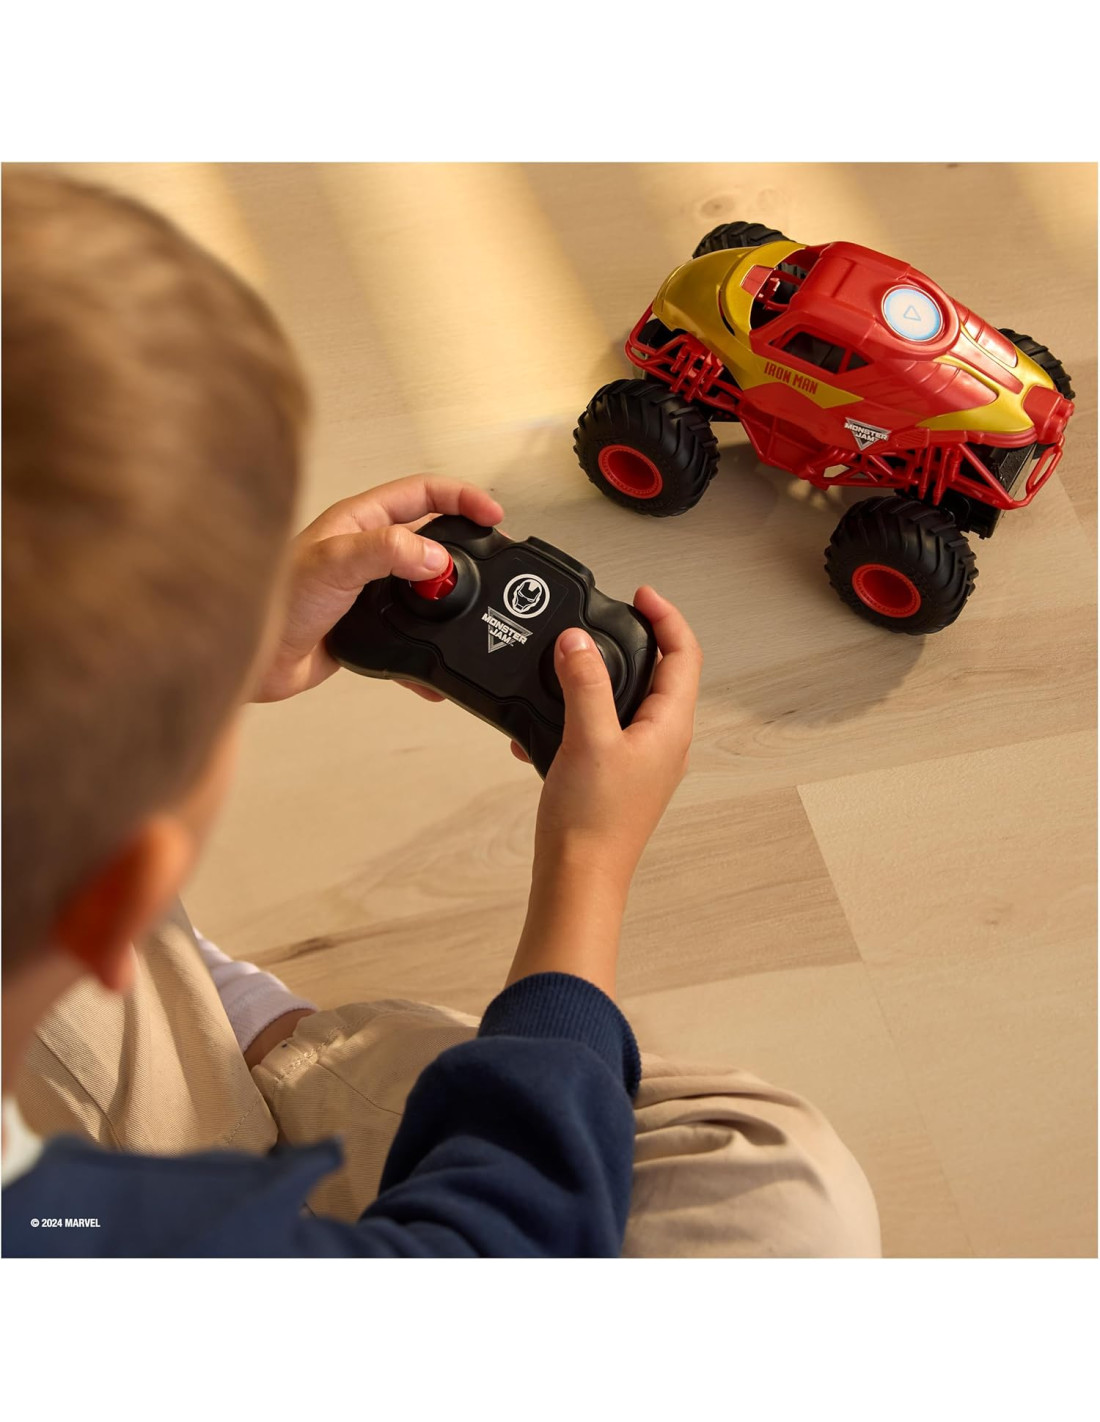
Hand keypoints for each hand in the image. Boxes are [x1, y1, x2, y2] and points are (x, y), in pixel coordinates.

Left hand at [253, 475, 502, 701]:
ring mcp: (368, 589)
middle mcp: (366, 551)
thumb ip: (387, 553)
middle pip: (431, 536)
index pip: (423, 493)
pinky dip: (428, 650)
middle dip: (465, 545)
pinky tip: (437, 665)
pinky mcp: (367, 628)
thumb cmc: (273, 601)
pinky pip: (410, 633)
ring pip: (424, 586)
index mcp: (359, 521)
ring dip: (449, 598)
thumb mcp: (334, 563)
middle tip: (494, 558)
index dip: (461, 498)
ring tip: (472, 609)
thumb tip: (438, 559)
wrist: (249, 659)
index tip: (492, 515)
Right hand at [503, 587, 699, 996]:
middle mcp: (664, 742)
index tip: (641, 595)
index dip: (667, 617)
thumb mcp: (588, 739)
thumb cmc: (593, 823)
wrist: (578, 880)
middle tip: (607, 618)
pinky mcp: (616, 776)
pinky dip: (577, 715)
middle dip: (632, 641)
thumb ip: (584, 683)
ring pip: (628, 701)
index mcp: (671, 727)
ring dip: (598, 678)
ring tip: (568, 665)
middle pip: (660, 674)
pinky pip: (601, 729)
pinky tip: (542, 726)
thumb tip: (577, 641)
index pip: (685, 655)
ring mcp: (641, 761)